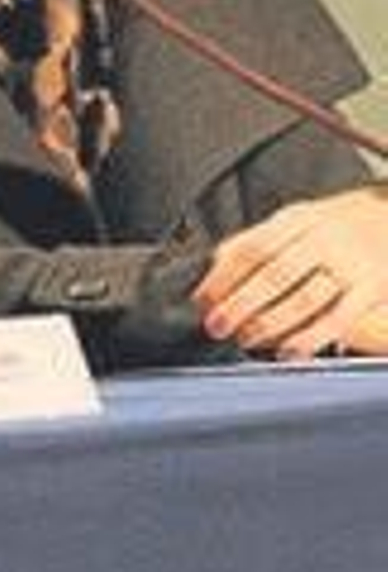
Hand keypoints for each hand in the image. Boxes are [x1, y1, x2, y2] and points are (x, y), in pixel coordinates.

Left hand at [194, 188, 387, 358]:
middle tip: (216, 326)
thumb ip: (258, 240)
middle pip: (274, 273)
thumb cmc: (335, 226)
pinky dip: (310, 338)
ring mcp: (349, 264)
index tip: (201, 300)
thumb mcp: (297, 219)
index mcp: (296, 219)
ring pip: (304, 298)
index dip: (222, 276)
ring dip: (269, 323)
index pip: (251, 247)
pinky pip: (338, 319)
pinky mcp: (372, 289)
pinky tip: (288, 352)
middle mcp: (322, 238)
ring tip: (246, 339)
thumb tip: (214, 267)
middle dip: (239, 304)